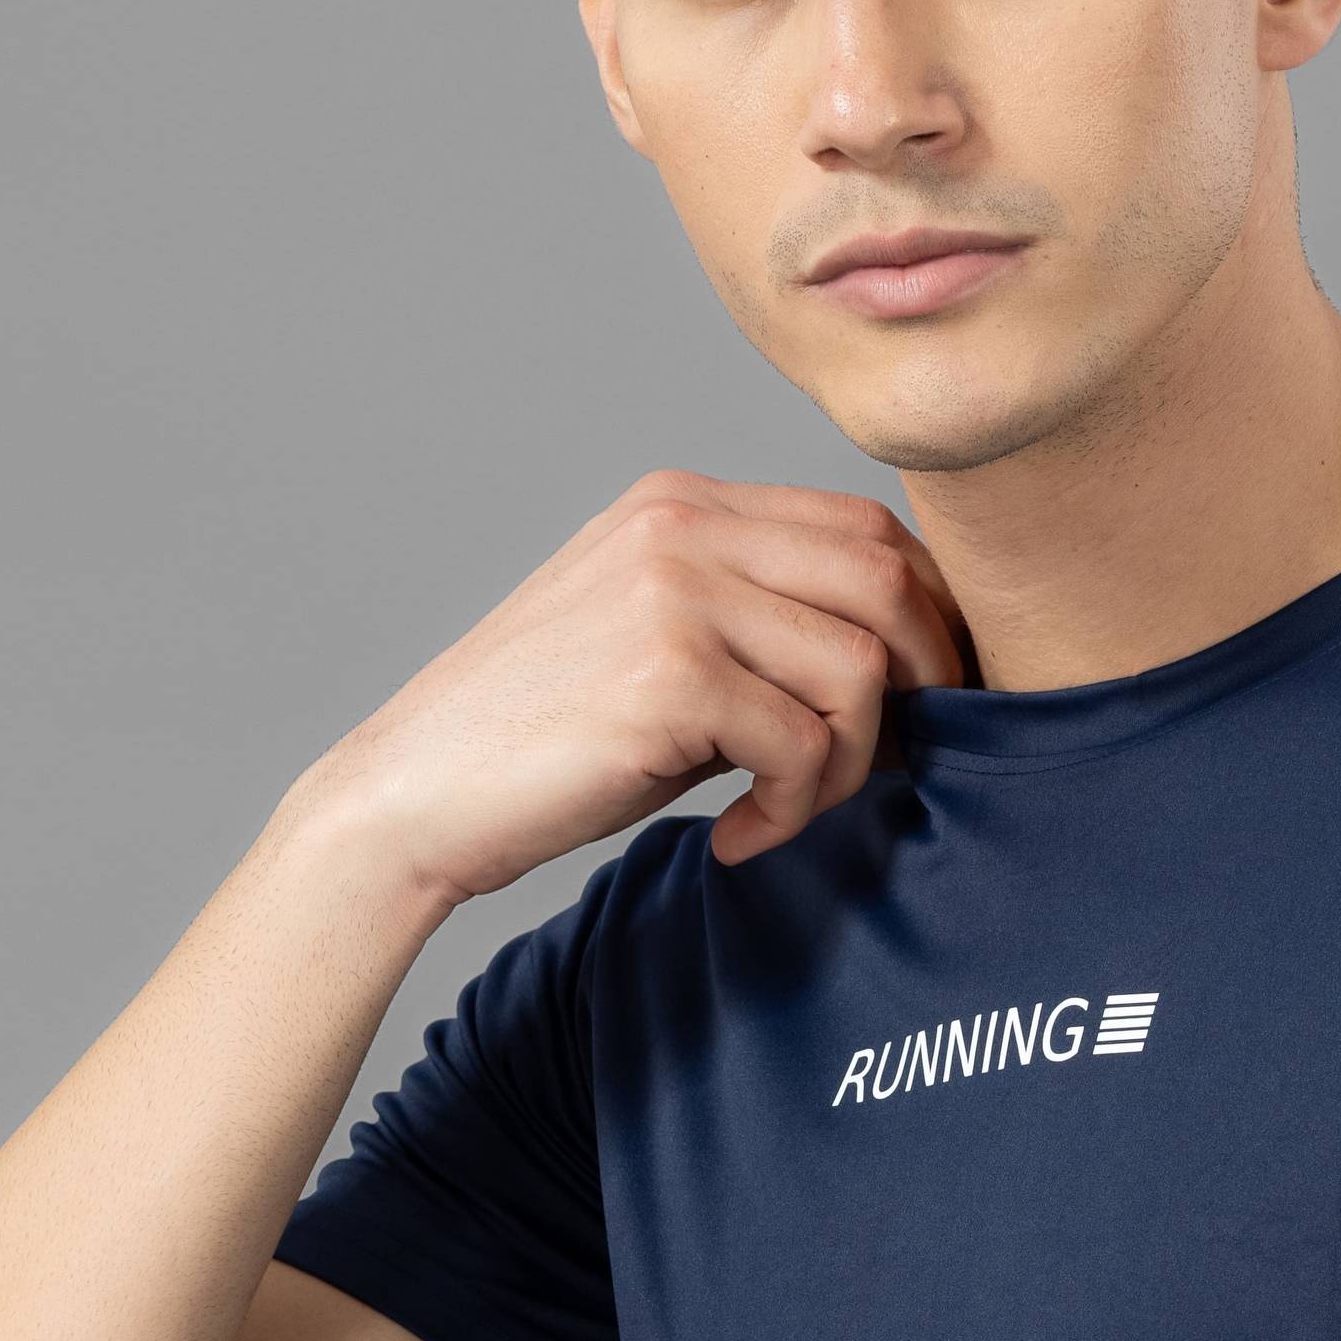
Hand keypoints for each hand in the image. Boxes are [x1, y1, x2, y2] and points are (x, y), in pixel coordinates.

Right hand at [302, 472, 973, 913]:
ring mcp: (674, 593)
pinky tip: (737, 837)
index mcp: (682, 504)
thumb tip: (904, 669)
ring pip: (858, 667)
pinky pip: (804, 743)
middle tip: (891, 764)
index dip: (925, 615)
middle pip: (884, 579)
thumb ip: (758, 625)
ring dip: (850, 764)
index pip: (864, 527)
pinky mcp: (669, 676)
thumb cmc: (543, 741)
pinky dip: (791, 810)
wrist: (416, 793)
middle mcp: (682, 526)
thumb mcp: (660, 646)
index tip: (925, 700)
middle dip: (922, 682)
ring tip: (784, 811)